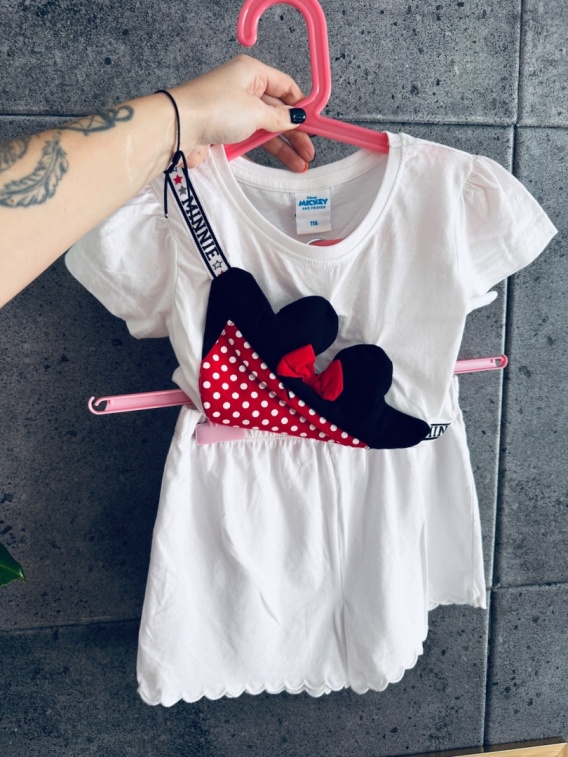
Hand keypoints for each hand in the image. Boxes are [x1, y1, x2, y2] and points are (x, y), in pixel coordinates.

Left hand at [170, 55, 314, 171]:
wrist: (179, 129)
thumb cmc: (215, 109)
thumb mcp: (256, 111)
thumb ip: (280, 118)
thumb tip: (298, 117)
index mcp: (251, 73)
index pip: (285, 86)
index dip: (301, 105)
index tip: (315, 123)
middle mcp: (243, 90)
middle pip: (277, 111)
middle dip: (295, 132)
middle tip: (310, 151)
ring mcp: (234, 112)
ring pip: (266, 129)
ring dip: (284, 147)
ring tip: (300, 165)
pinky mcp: (225, 132)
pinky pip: (252, 141)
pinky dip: (267, 151)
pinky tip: (282, 163)